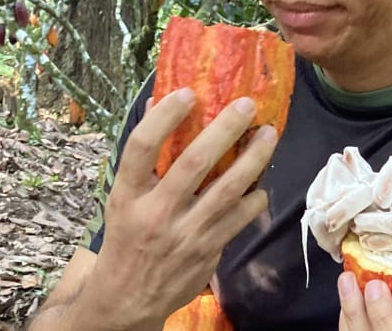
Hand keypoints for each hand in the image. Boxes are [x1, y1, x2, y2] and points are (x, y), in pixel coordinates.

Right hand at [77, 88, 277, 329]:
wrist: (128, 298)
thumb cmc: (127, 237)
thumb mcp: (122, 198)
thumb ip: (143, 156)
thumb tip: (160, 101)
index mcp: (127, 194)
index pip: (141, 147)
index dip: (165, 117)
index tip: (186, 93)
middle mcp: (156, 212)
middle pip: (193, 163)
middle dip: (224, 130)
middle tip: (246, 105)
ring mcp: (185, 233)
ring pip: (227, 190)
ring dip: (253, 159)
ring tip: (268, 134)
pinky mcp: (208, 250)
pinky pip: (241, 217)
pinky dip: (255, 196)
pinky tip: (261, 180)